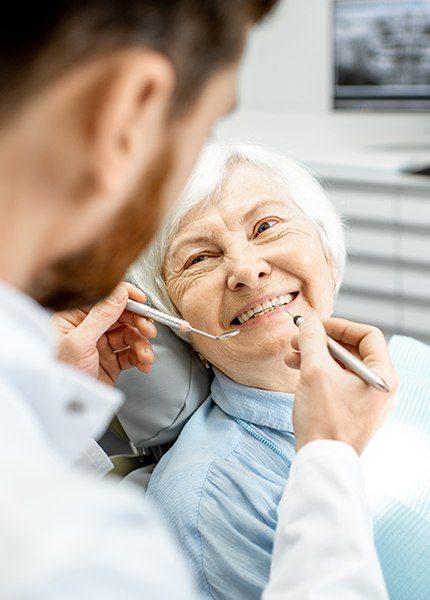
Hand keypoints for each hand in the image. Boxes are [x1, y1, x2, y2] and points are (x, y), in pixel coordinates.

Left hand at [51, 283, 156, 385]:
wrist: (67, 407)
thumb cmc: (62, 376)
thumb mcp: (80, 341)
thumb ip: (101, 315)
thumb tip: (119, 293)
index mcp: (74, 318)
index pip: (105, 299)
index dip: (126, 298)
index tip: (142, 301)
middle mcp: (88, 329)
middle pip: (122, 317)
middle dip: (139, 324)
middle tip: (149, 330)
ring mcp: (100, 345)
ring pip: (129, 336)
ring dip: (142, 345)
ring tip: (146, 356)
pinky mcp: (110, 362)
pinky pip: (131, 354)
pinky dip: (140, 358)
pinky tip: (144, 363)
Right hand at [285, 316, 397, 454]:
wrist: (321, 460)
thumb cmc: (324, 419)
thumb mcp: (315, 371)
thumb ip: (312, 340)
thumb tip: (309, 323)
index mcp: (383, 376)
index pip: (368, 335)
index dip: (339, 325)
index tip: (316, 325)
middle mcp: (380, 387)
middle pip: (353, 350)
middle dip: (322, 342)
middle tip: (297, 339)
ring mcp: (367, 401)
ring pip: (342, 367)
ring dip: (316, 357)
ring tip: (291, 356)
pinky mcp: (353, 411)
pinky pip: (338, 383)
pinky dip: (319, 373)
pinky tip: (297, 371)